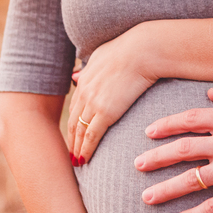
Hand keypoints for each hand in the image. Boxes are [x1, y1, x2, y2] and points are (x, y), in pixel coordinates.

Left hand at [68, 24, 158, 164]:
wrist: (142, 51)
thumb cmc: (129, 49)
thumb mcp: (101, 55)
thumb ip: (88, 68)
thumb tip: (75, 75)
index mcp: (85, 79)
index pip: (76, 107)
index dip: (74, 122)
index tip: (74, 134)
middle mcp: (84, 92)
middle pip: (73, 121)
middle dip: (71, 139)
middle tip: (70, 153)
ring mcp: (93, 103)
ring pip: (79, 131)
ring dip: (76, 148)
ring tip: (76, 162)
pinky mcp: (105, 112)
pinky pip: (91, 136)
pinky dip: (86, 150)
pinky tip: (84, 160)